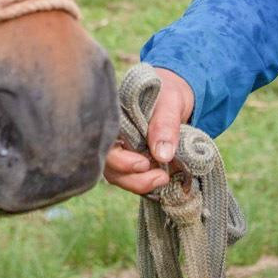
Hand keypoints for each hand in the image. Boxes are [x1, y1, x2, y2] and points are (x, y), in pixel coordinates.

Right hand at [103, 68, 194, 195]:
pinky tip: (160, 180)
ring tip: (164, 178)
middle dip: (131, 177)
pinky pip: (130, 178)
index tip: (144, 164)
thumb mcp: (171, 102)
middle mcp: (111, 135)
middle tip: (160, 177)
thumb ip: (165, 124)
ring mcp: (119, 150)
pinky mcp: (131, 161)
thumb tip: (162, 155)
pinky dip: (143, 184)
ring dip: (138, 183)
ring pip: (117, 175)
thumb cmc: (167, 94)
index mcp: (112, 117)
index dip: (119, 160)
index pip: (103, 142)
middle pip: (108, 165)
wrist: (174, 98)